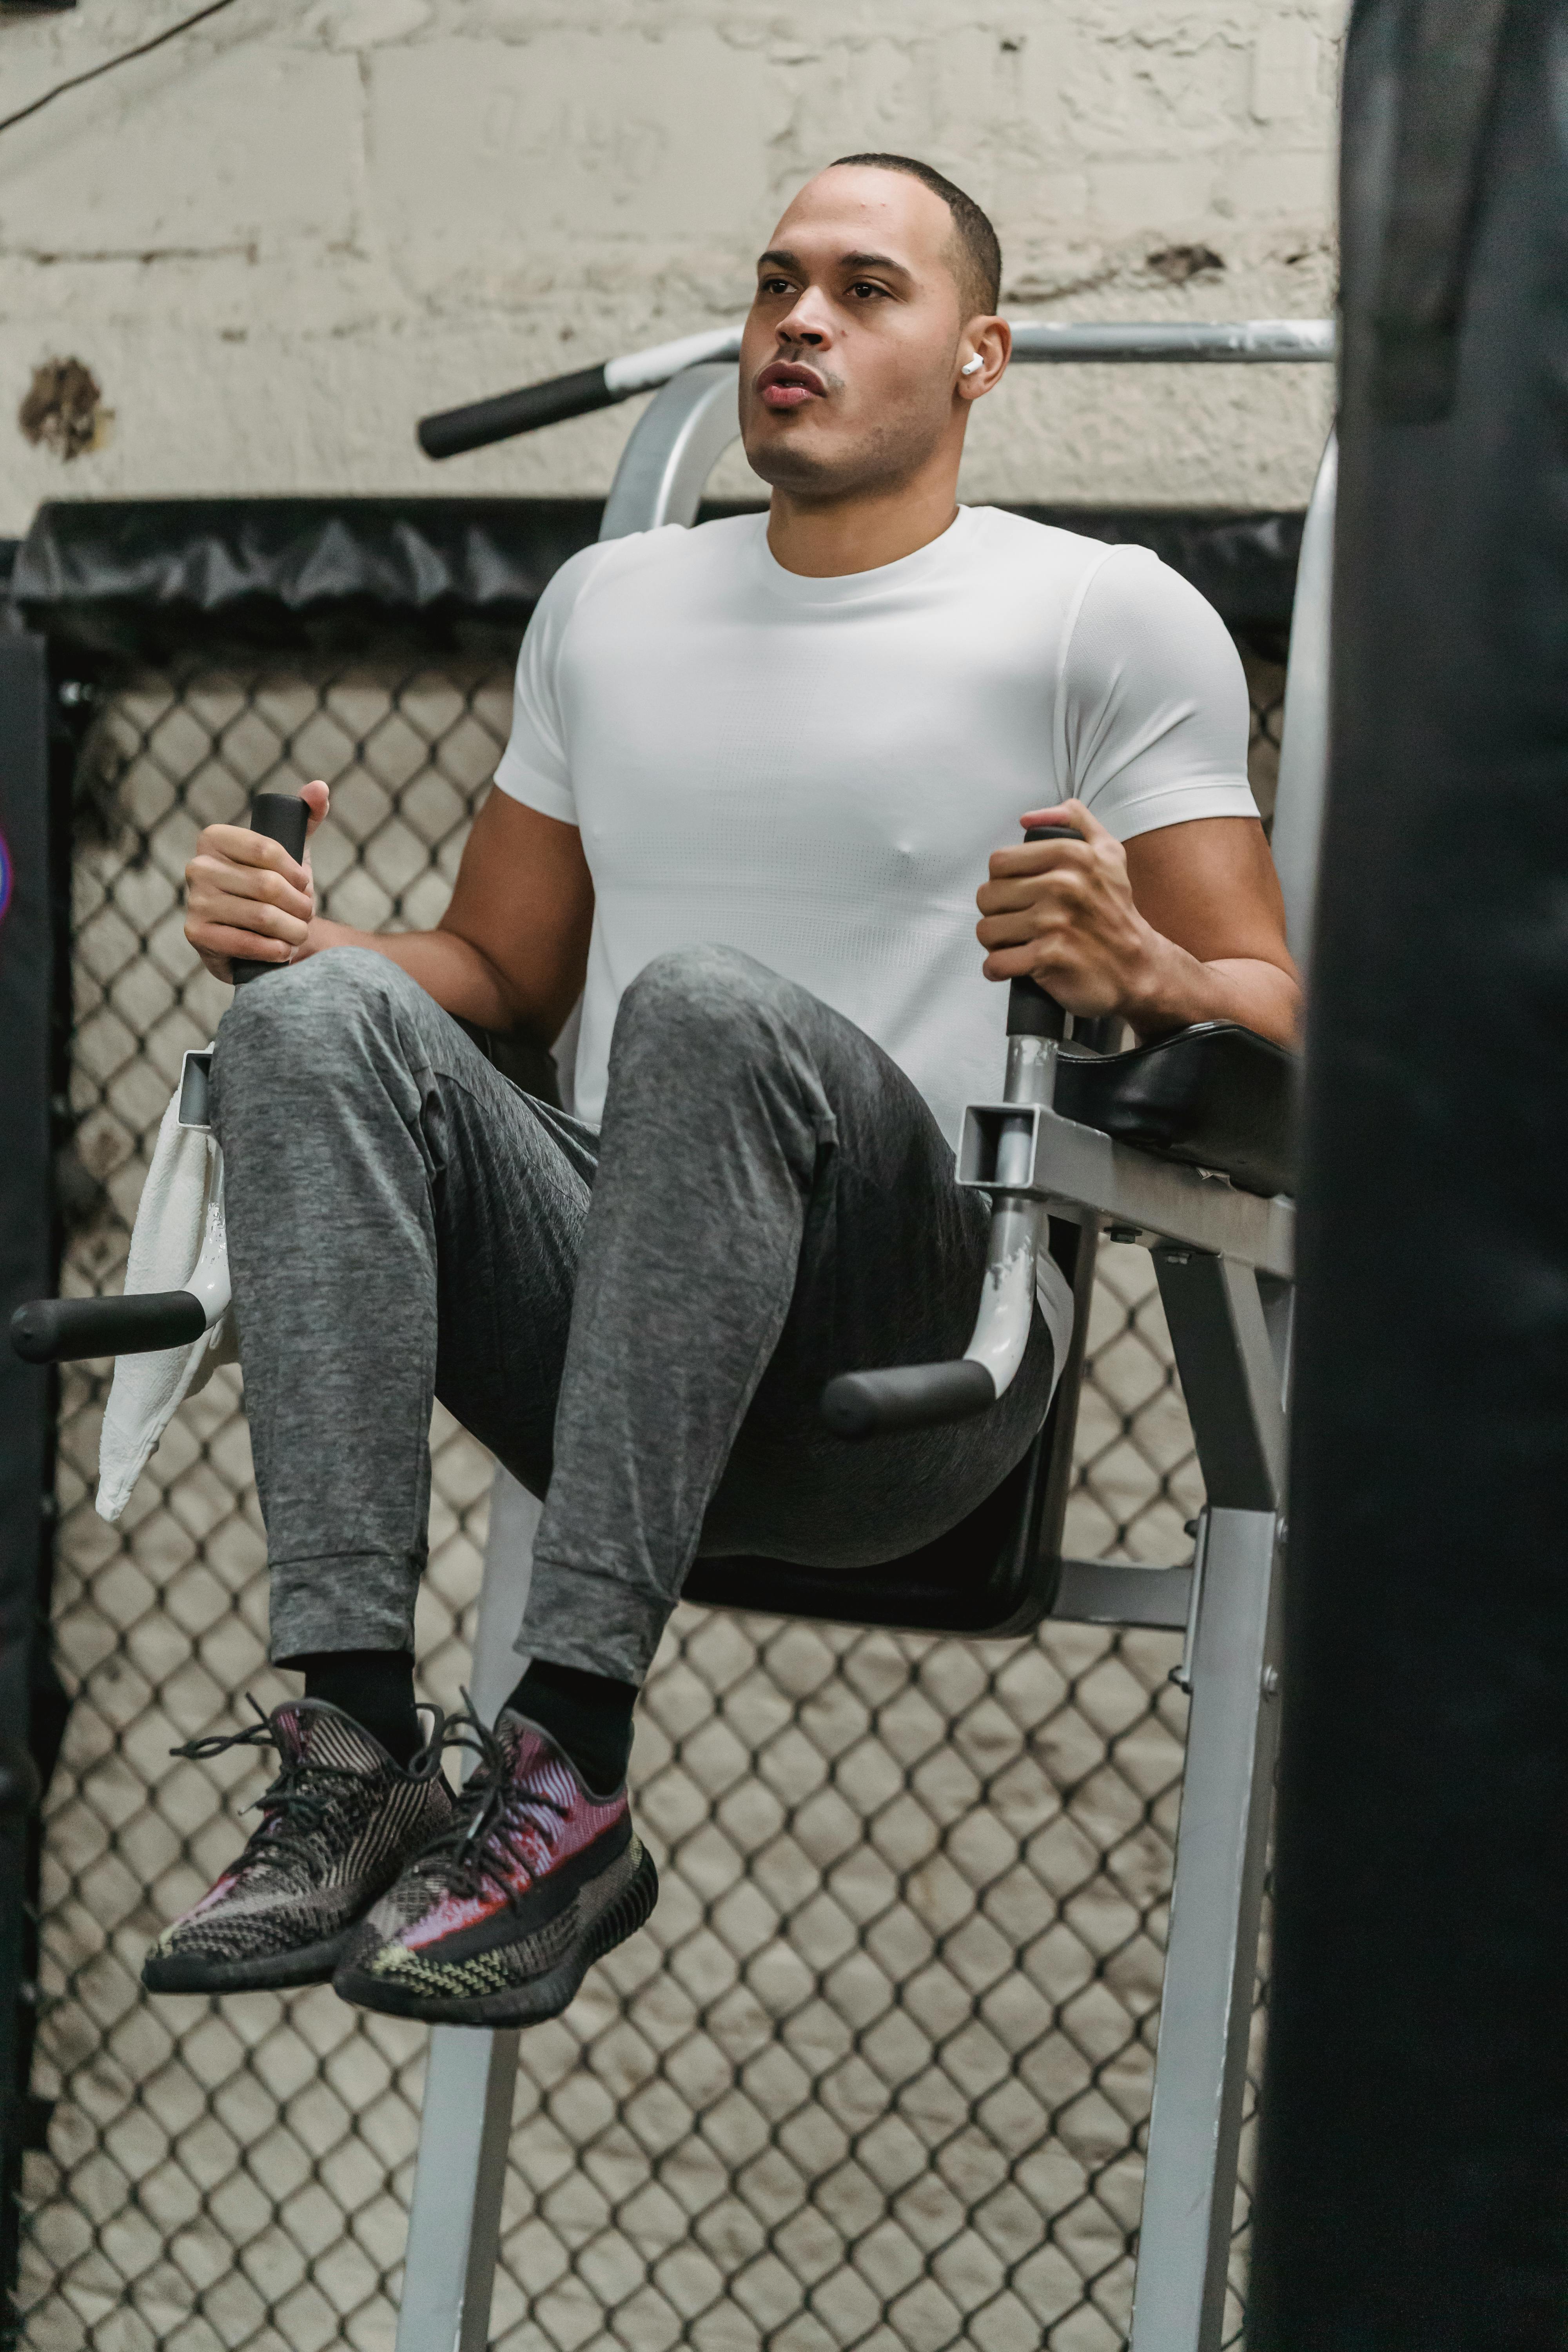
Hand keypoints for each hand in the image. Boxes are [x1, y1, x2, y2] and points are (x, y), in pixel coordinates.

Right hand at [184, 780, 329, 983]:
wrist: (255, 936)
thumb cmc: (275, 887)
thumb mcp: (291, 848)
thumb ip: (306, 815)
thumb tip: (319, 787)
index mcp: (214, 837)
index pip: (267, 849)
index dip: (296, 872)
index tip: (305, 884)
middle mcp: (198, 866)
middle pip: (268, 885)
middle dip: (300, 905)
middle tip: (306, 915)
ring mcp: (194, 901)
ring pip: (263, 916)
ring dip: (293, 930)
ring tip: (298, 932)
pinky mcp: (196, 934)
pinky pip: (247, 943)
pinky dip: (275, 950)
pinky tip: (283, 951)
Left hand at [975, 799, 1158, 1019]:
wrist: (1138, 966)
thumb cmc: (1115, 911)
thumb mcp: (1108, 853)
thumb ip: (1074, 820)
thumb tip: (1027, 819)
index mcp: (1071, 854)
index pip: (999, 862)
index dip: (1002, 881)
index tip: (1019, 895)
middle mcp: (1063, 884)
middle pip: (988, 896)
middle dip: (997, 913)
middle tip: (1018, 923)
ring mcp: (1055, 921)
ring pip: (987, 929)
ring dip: (996, 942)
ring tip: (1016, 943)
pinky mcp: (1049, 957)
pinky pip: (996, 962)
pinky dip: (998, 969)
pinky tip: (1014, 966)